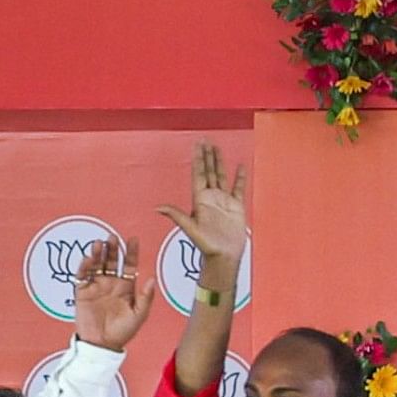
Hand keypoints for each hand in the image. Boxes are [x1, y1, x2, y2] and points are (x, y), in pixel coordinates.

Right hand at [68, 237, 151, 351]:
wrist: (102, 344)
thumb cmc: (123, 331)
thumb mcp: (139, 315)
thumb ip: (145, 297)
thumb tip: (151, 279)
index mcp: (126, 287)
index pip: (129, 265)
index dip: (131, 252)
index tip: (133, 239)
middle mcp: (111, 283)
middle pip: (112, 262)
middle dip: (113, 249)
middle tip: (113, 237)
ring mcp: (96, 286)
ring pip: (96, 265)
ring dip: (97, 254)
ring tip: (99, 243)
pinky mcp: (82, 292)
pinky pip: (82, 276)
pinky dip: (84, 267)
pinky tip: (88, 259)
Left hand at [156, 141, 248, 296]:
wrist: (224, 256)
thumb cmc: (206, 244)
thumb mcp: (190, 228)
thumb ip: (176, 215)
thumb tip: (157, 207)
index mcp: (200, 199)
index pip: (199, 173)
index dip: (198, 158)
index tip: (198, 145)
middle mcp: (211, 197)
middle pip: (209, 171)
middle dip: (207, 155)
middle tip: (206, 140)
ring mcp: (224, 201)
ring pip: (221, 176)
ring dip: (220, 162)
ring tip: (218, 147)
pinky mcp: (236, 207)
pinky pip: (238, 188)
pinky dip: (239, 176)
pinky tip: (239, 165)